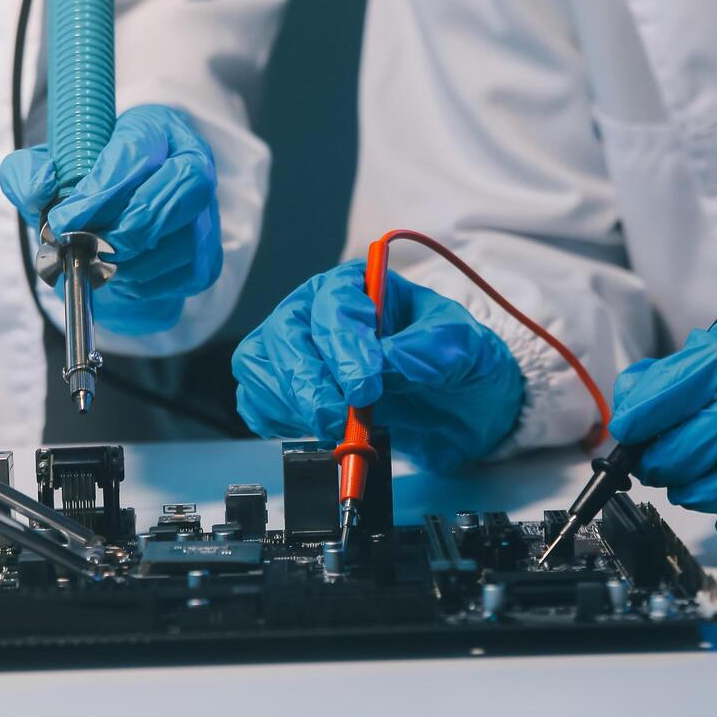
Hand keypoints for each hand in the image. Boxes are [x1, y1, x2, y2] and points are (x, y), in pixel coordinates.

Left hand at [0, 104, 220, 334]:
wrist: (102, 231)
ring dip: (135, 261)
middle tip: (90, 248)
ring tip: (97, 264)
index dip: (102, 190)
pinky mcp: (209, 255)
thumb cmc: (79, 192)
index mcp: (153, 127)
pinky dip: (148, 284)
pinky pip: (188, 274)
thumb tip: (41, 189)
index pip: (137, 151)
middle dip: (133, 224)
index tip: (64, 220)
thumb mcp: (43, 173)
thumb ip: (27, 173)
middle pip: (186, 184)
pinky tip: (121, 276)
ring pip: (187, 237)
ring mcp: (207, 211)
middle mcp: (192, 161)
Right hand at [232, 260, 523, 471]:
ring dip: (293, 403)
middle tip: (341, 417)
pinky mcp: (287, 390)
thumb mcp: (459, 344)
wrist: (456, 406)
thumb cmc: (454, 360)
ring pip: (262, 366)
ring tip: (337, 428)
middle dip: (309, 381)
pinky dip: (280, 420)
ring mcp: (296, 351)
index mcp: (358, 287)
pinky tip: (316, 429)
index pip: (333, 304)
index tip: (365, 386)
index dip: (342, 346)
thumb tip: (384, 363)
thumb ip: (425, 349)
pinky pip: (258, 401)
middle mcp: (317, 312)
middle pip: (285, 334)